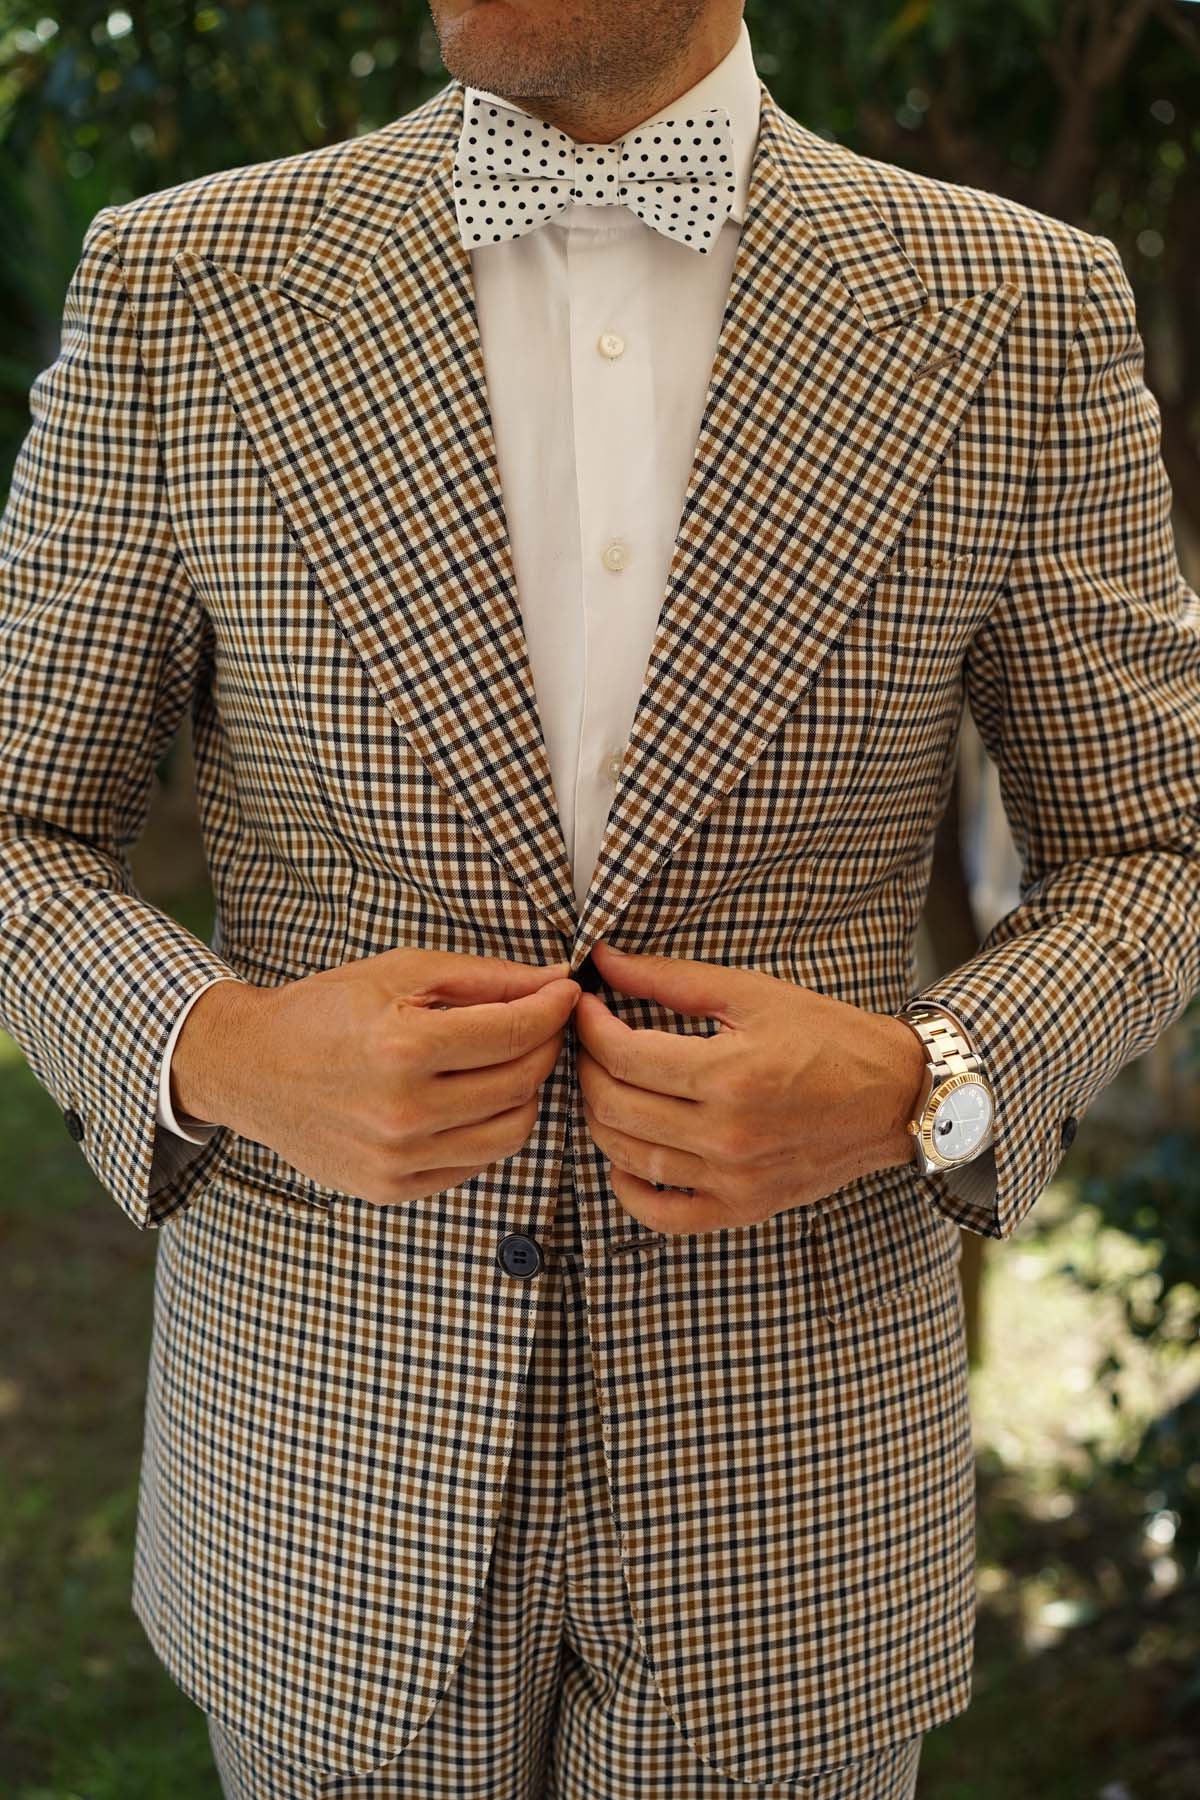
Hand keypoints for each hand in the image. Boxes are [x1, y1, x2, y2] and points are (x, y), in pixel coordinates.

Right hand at [172, 947, 580, 1206]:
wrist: (252, 1067)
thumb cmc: (325, 1011)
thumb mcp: (403, 971)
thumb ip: (487, 979)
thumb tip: (556, 982)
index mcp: (405, 1047)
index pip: (517, 1034)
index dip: (554, 1009)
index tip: (564, 994)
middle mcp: (404, 1111)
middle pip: (521, 1082)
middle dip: (544, 1046)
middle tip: (539, 1023)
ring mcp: (397, 1158)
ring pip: (511, 1131)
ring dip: (524, 1092)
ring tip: (507, 1061)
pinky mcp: (391, 1188)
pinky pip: (475, 1163)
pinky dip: (487, 1128)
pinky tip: (471, 1097)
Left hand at [573, 940, 926, 1234]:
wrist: (894, 1095)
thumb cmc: (828, 1037)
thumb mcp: (752, 993)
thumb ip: (670, 978)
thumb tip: (604, 960)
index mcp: (729, 1075)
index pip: (622, 1055)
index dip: (589, 1026)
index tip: (586, 1006)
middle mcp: (727, 1135)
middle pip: (613, 1106)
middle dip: (586, 1067)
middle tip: (591, 1042)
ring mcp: (733, 1180)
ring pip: (626, 1157)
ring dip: (599, 1117)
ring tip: (607, 1084)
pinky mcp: (742, 1207)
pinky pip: (661, 1214)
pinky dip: (628, 1188)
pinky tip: (627, 1154)